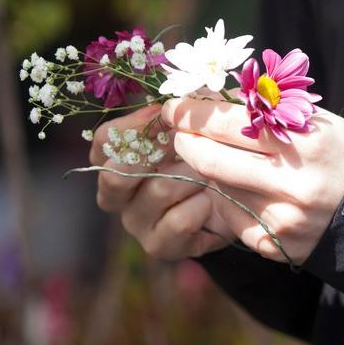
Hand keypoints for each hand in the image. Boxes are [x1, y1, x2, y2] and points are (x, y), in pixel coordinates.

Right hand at [90, 104, 231, 259]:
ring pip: (157, 191)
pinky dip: (203, 205)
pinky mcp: (161, 246)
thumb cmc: (211, 157)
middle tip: (185, 142)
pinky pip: (179, 221)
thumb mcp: (199, 126)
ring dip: (192, 174)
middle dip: (154, 154)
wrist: (239, 203)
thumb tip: (175, 97)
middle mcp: (118, 196)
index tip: (163, 112)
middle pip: (114, 176)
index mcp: (117, 161)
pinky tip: (215, 200)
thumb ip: (183, 109)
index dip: (133, 125)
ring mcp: (137, 224)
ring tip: (211, 170)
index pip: (104, 142)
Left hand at [161, 98, 343, 264]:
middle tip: (179, 132)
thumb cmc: (338, 153)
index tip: (175, 106)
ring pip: (217, 190)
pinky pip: (231, 217)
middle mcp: (292, 185)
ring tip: (218, 159)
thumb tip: (206, 98)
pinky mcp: (274, 245)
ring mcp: (282, 219)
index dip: (193, 113)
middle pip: (212, 160)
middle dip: (186, 142)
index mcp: (304, 143)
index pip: (230, 123)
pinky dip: (228, 201)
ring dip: (209, 172)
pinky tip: (244, 191)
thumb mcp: (311, 120)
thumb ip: (263, 110)